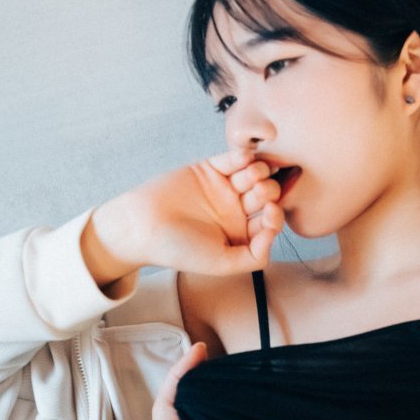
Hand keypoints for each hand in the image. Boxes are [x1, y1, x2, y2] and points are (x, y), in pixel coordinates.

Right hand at [81, 147, 285, 285]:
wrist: (143, 226)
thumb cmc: (180, 249)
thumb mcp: (222, 263)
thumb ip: (254, 257)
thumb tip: (273, 234)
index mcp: (241, 233)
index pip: (270, 221)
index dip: (276, 215)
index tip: (269, 214)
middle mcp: (236, 210)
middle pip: (267, 195)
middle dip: (270, 192)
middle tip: (259, 193)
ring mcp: (224, 188)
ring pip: (254, 175)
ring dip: (259, 173)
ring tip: (251, 176)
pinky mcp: (210, 168)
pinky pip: (233, 159)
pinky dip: (243, 156)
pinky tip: (243, 160)